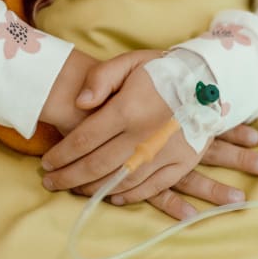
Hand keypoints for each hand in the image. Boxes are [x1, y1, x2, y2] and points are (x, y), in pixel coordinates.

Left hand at [41, 50, 257, 219]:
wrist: (211, 78)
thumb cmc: (164, 69)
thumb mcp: (130, 61)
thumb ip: (100, 78)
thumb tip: (80, 103)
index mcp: (128, 109)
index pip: (84, 140)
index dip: (61, 155)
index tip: (46, 163)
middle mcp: (144, 136)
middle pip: (96, 166)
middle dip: (68, 177)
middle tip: (50, 182)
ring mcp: (165, 153)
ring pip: (120, 181)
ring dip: (93, 189)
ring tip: (74, 189)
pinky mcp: (182, 163)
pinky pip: (151, 187)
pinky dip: (129, 196)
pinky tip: (111, 197)